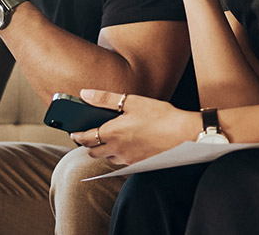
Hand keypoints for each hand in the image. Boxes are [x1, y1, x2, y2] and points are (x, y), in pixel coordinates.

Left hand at [70, 89, 198, 164]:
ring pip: (107, 158)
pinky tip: (125, 145)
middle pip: (93, 153)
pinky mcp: (139, 164)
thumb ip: (105, 99)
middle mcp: (117, 150)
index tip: (73, 131)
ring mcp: (128, 159)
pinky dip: (118, 155)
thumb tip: (84, 94)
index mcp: (112, 134)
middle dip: (87, 145)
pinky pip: (122, 162)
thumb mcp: (131, 101)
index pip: (85, 139)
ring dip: (103, 151)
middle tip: (88, 134)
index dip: (76, 136)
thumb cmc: (160, 115)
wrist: (185, 134)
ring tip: (107, 138)